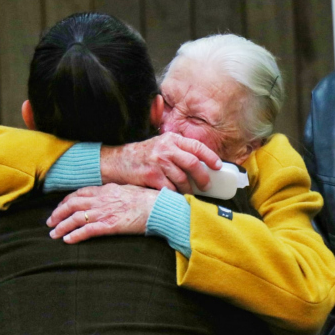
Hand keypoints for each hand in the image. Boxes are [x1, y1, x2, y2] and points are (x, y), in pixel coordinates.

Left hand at [46, 184, 159, 243]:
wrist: (158, 207)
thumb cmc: (148, 199)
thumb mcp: (128, 190)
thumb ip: (115, 193)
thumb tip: (109, 195)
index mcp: (106, 190)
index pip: (80, 193)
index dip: (66, 201)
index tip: (60, 207)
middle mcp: (102, 200)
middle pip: (73, 205)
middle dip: (58, 213)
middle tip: (50, 221)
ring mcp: (105, 212)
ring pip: (76, 218)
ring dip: (62, 226)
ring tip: (54, 234)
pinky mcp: (109, 226)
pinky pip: (87, 230)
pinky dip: (75, 235)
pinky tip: (68, 240)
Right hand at [100, 132, 221, 193]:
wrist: (116, 161)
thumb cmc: (142, 155)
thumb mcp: (160, 145)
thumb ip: (178, 150)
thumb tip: (201, 164)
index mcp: (171, 139)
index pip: (197, 146)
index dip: (210, 157)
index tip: (218, 166)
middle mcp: (166, 148)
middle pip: (193, 163)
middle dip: (203, 177)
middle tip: (207, 185)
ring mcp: (158, 162)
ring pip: (182, 179)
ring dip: (188, 189)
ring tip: (189, 193)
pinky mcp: (151, 176)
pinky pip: (170, 188)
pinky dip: (175, 194)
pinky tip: (175, 195)